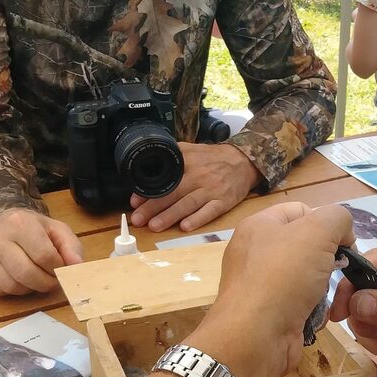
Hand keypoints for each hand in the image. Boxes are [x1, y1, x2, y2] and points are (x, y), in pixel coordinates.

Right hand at [0, 208, 82, 295]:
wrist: (4, 220)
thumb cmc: (34, 229)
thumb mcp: (58, 231)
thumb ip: (72, 248)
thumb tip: (77, 267)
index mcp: (20, 223)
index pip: (44, 256)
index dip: (57, 269)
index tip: (60, 269)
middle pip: (26, 274)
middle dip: (45, 283)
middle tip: (51, 280)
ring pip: (11, 286)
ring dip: (29, 288)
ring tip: (35, 277)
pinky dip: (12, 290)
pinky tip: (17, 277)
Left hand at [129, 143, 259, 232]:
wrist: (242, 161)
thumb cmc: (212, 159)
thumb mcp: (190, 150)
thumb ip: (171, 156)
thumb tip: (146, 170)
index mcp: (187, 163)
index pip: (164, 178)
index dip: (148, 191)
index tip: (135, 202)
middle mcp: (198, 176)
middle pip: (173, 193)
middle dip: (153, 207)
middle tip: (138, 219)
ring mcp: (211, 190)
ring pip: (188, 204)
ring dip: (170, 216)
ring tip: (155, 226)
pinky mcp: (224, 201)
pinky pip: (209, 211)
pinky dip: (198, 219)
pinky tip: (185, 227)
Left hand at [191, 203, 353, 376]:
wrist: (255, 337)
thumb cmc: (283, 276)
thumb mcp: (317, 231)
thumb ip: (337, 218)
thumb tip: (343, 235)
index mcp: (259, 225)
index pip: (302, 210)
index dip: (327, 222)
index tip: (344, 243)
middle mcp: (256, 252)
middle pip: (306, 246)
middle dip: (327, 258)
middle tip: (336, 270)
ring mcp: (260, 285)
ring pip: (307, 277)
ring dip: (323, 287)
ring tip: (324, 297)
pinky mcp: (269, 313)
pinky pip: (300, 303)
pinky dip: (313, 309)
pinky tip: (315, 316)